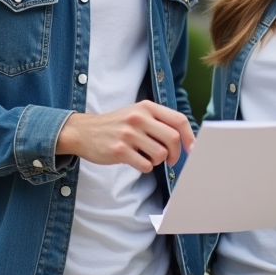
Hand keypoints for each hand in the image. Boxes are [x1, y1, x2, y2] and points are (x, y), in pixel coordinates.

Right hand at [56, 100, 193, 172]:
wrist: (84, 131)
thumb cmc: (116, 125)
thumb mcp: (137, 113)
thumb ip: (158, 121)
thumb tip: (185, 138)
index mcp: (146, 107)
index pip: (178, 120)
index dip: (190, 136)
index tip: (192, 149)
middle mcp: (138, 118)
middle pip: (173, 138)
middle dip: (176, 153)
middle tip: (171, 160)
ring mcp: (128, 134)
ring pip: (160, 154)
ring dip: (158, 161)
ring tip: (148, 158)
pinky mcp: (119, 150)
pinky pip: (145, 165)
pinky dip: (145, 167)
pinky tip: (137, 161)